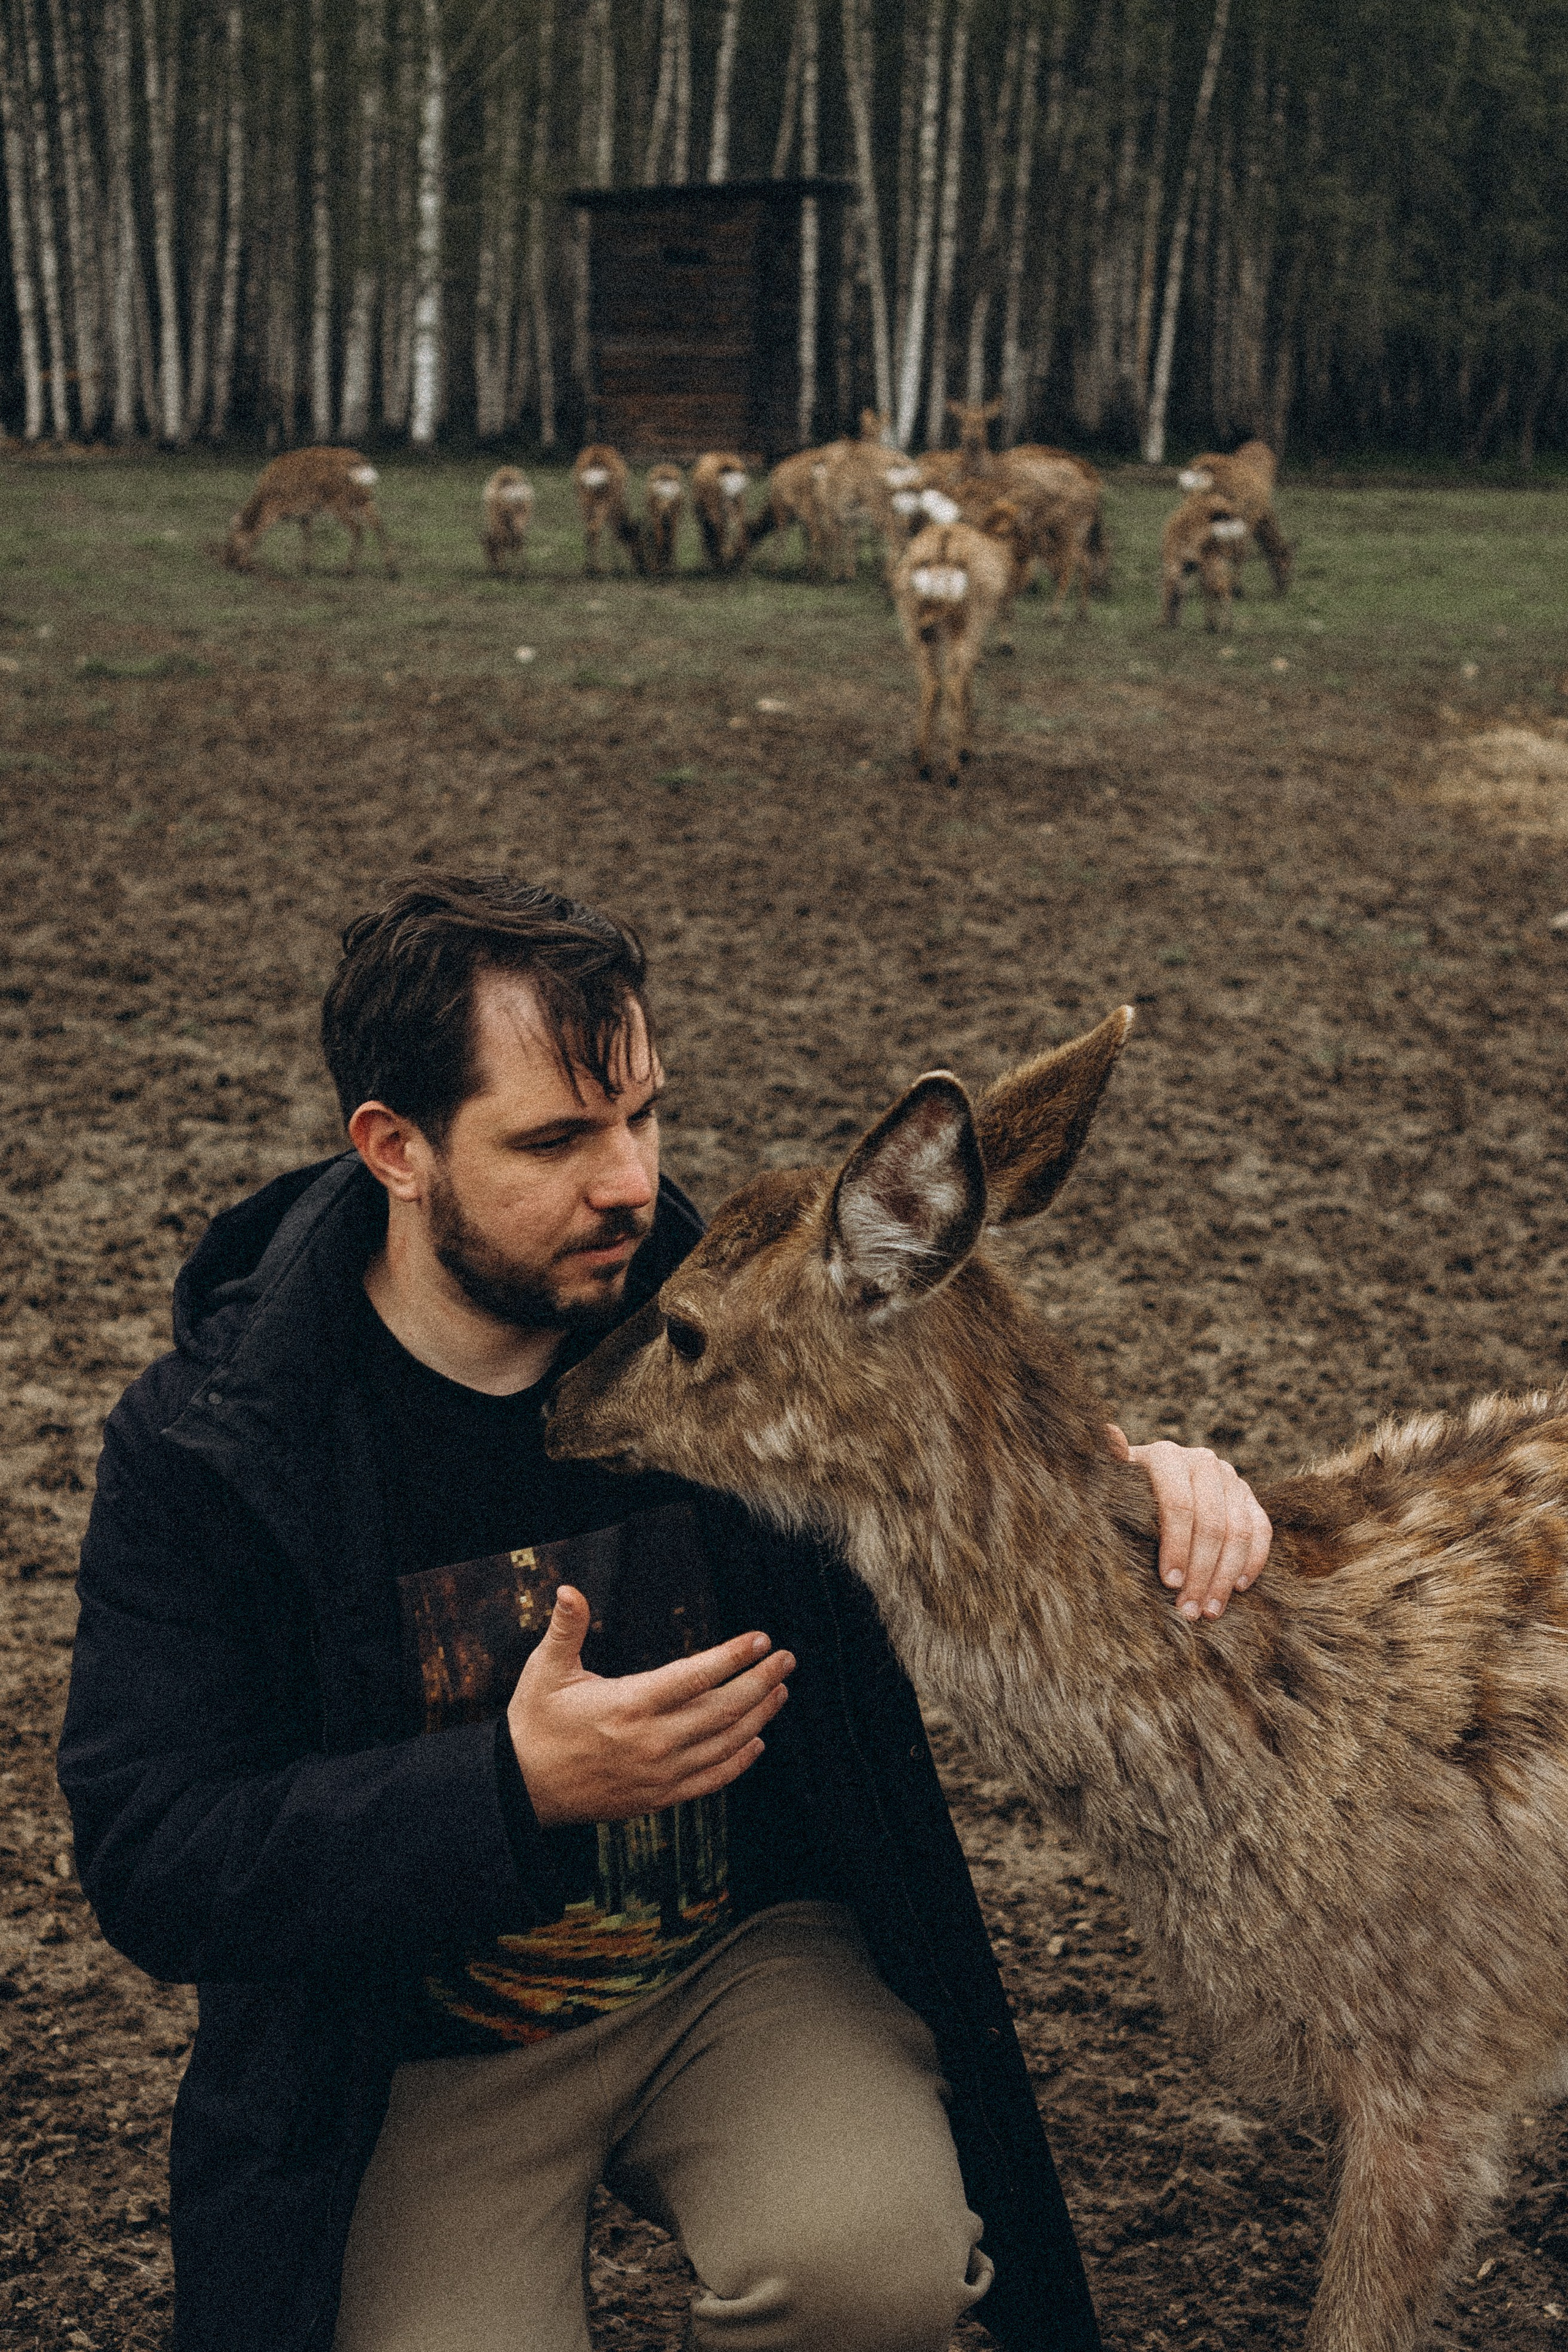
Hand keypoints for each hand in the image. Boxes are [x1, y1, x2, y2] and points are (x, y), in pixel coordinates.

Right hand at [508, 1585, 794, 1825]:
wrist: (521, 1788)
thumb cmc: (534, 1723)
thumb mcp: (544, 1670)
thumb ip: (566, 1629)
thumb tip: (569, 1589)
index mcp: (629, 1704)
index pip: (695, 1676)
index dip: (733, 1657)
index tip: (761, 1639)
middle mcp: (652, 1741)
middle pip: (723, 1709)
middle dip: (760, 1681)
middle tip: (787, 1659)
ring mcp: (659, 1773)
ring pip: (725, 1743)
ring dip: (759, 1716)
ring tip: (780, 1691)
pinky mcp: (658, 1797)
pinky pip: (711, 1780)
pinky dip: (739, 1761)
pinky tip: (756, 1742)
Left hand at [1106, 1427, 1271, 1621]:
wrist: (1152, 1481)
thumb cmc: (1124, 1491)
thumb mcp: (1112, 1481)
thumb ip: (1110, 1465)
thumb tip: (1109, 1435)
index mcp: (1166, 1456)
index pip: (1179, 1505)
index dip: (1176, 1547)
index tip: (1169, 1584)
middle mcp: (1202, 1462)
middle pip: (1212, 1524)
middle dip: (1201, 1572)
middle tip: (1189, 1609)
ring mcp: (1229, 1478)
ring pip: (1239, 1531)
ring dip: (1225, 1576)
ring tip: (1209, 1610)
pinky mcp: (1249, 1496)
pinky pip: (1261, 1529)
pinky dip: (1253, 1560)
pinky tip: (1238, 1588)